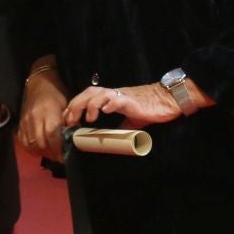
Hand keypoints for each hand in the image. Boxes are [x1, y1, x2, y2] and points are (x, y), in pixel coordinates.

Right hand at [18, 67, 68, 161]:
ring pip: (31, 144)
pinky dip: (32, 149)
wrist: (39, 83)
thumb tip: (72, 138)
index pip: (52, 134)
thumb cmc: (56, 93)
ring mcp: (25, 122)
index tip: (65, 155)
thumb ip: (68, 122)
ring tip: (51, 154)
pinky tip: (40, 149)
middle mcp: (35, 118)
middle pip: (41, 142)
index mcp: (48, 111)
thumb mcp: (67, 105)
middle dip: (51, 153)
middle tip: (60, 157)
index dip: (58, 147)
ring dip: (42, 152)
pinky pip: (23, 142)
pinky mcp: (20, 124)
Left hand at [61, 81, 182, 127]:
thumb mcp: (129, 120)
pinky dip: (109, 103)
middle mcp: (112, 93)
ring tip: (88, 118)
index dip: (74, 107)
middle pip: (88, 94)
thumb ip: (118, 126)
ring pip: (99, 94)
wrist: (167, 99)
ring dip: (90, 105)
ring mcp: (121, 95)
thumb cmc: (148, 108)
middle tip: (70, 121)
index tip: (67, 120)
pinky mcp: (131, 100)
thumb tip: (109, 140)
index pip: (86, 97)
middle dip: (75, 106)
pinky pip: (117, 99)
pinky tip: (105, 110)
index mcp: (110, 97)